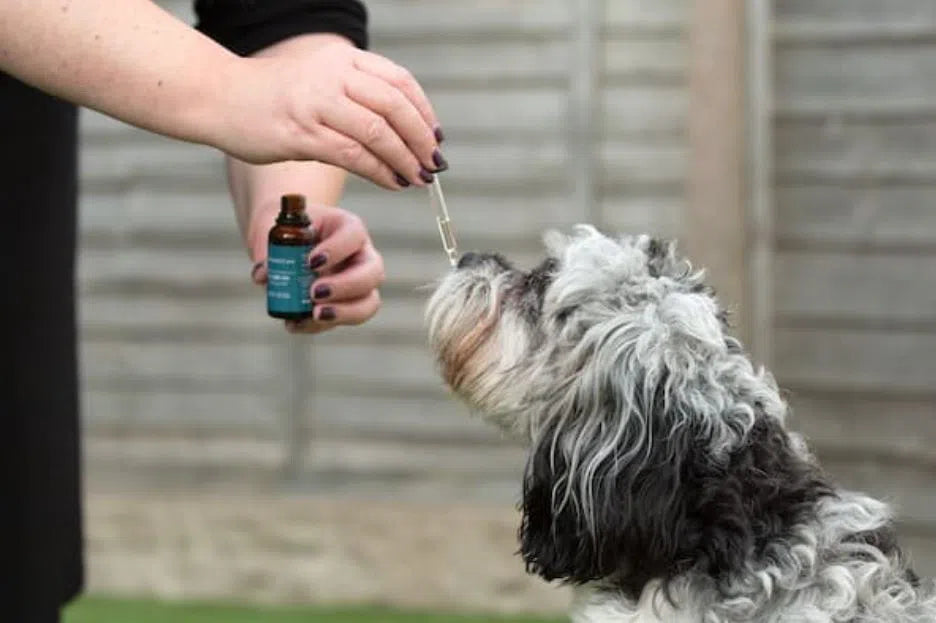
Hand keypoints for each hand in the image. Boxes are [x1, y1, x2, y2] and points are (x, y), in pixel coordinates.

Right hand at [217, 34, 446, 189]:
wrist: (218, 96)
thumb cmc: (272, 95)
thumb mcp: (319, 79)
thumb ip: (355, 93)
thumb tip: (400, 125)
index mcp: (341, 58)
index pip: (399, 81)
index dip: (424, 111)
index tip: (436, 136)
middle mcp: (332, 76)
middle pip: (395, 106)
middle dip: (422, 139)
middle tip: (434, 163)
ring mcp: (317, 104)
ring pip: (378, 132)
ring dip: (405, 160)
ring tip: (417, 178)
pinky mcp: (302, 134)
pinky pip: (354, 155)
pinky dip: (381, 172)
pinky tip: (392, 183)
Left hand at [250, 204, 384, 333]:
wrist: (288, 239)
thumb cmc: (288, 229)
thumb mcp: (276, 231)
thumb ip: (269, 250)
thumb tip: (264, 274)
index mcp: (350, 229)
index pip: (354, 236)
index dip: (336, 250)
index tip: (310, 262)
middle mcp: (362, 257)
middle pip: (372, 273)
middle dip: (346, 286)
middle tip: (315, 293)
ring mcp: (359, 284)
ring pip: (368, 303)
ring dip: (344, 313)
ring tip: (314, 315)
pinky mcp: (345, 306)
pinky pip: (342, 320)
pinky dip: (318, 326)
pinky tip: (294, 324)